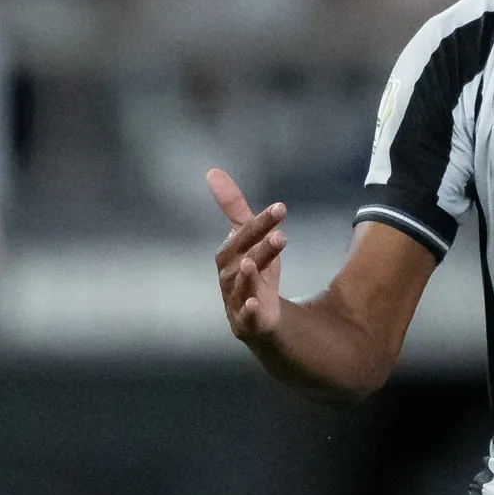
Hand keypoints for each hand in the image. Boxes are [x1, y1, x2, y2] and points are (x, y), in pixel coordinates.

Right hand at [208, 168, 286, 344]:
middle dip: (258, 246)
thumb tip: (212, 171)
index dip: (260, 222)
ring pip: (241, 286)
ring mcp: (236, 299)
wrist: (255, 317)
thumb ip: (234, 207)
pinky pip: (245, 317)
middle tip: (279, 234)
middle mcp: (229, 275)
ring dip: (247, 275)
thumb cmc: (252, 271)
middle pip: (241, 258)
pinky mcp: (246, 323)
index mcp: (230, 253)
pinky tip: (255, 303)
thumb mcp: (249, 238)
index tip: (281, 208)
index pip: (244, 234)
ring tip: (254, 263)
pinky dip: (248, 310)